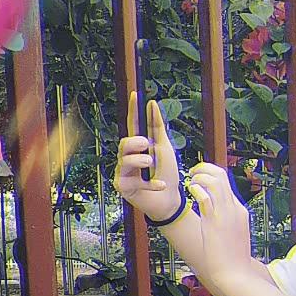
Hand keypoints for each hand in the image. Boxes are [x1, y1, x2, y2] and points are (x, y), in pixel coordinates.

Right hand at [113, 93, 189, 224]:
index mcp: (139, 147)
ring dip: (141, 161)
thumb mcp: (166, 148)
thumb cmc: (168, 174)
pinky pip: (134, 181)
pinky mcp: (124, 188)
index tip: (136, 95)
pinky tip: (161, 184)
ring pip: (125, 161)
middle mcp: (128, 158)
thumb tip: (152, 104)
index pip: (134, 125)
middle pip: (124, 144)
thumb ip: (158, 127)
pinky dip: (151, 183)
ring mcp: (124, 173)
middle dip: (135, 143)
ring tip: (152, 164)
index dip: (134, 111)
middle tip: (147, 144)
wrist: (172, 201)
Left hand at [183, 161, 254, 292]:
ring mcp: (226, 214)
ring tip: (191, 179)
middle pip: (222, 176)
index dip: (212, 176)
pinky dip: (196, 188)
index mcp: (240, 211)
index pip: (227, 184)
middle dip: (206, 169)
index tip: (200, 179)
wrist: (236, 274)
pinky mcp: (215, 222)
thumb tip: (216, 225)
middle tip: (193, 172)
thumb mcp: (232, 238)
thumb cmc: (232, 261)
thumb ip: (225, 226)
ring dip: (200, 175)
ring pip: (215, 181)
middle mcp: (234, 208)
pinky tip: (191, 190)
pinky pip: (205, 196)